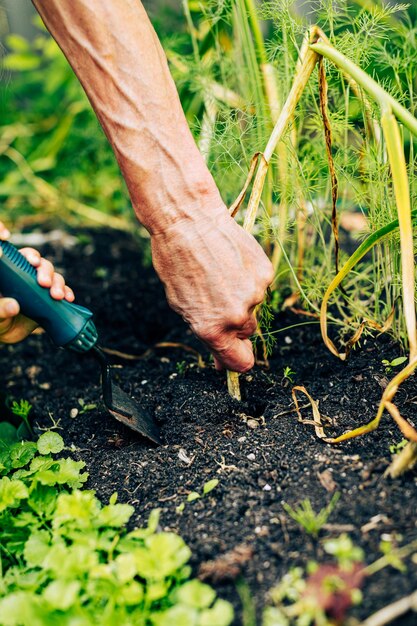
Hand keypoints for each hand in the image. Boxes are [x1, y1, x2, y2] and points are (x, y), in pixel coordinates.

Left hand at [0, 223, 74, 343]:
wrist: (7, 334)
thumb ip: (0, 310)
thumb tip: (14, 305)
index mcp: (6, 272)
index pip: (5, 249)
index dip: (1, 231)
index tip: (4, 237)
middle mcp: (21, 272)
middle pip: (34, 259)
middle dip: (42, 268)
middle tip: (43, 283)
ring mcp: (36, 283)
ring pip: (51, 272)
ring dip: (56, 281)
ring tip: (56, 295)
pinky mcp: (49, 296)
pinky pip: (62, 289)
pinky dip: (67, 292)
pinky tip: (68, 298)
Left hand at [151, 206, 273, 372]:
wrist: (188, 220)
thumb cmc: (176, 261)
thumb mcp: (182, 305)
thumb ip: (205, 331)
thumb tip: (220, 359)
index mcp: (213, 329)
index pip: (240, 363)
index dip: (236, 362)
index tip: (231, 356)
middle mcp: (237, 316)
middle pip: (246, 333)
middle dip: (234, 323)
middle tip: (216, 297)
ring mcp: (254, 294)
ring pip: (252, 305)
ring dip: (240, 295)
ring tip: (218, 271)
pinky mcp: (265, 273)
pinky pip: (258, 284)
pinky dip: (248, 276)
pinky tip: (230, 260)